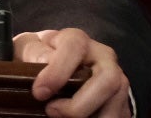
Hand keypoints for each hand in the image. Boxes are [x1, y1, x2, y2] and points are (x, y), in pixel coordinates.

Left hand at [13, 29, 131, 117]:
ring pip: (116, 104)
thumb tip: (45, 62)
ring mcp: (117, 81)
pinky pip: (118, 117)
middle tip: (52, 112)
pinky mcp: (121, 103)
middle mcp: (104, 58)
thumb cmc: (39, 56)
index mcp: (77, 40)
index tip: (39, 93)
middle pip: (108, 79)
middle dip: (80, 103)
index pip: (75, 47)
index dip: (58, 72)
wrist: (55, 68)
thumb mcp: (29, 48)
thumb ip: (34, 52)